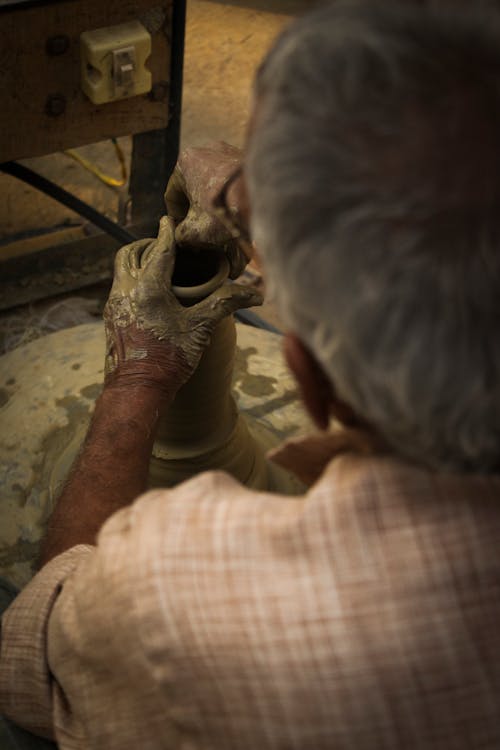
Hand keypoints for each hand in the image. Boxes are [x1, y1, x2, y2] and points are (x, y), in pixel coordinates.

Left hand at [103, 216, 262, 398]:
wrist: (137, 390)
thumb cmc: (168, 359)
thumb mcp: (201, 328)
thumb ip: (225, 304)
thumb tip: (256, 295)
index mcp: (148, 287)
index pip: (158, 249)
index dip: (166, 233)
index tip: (169, 221)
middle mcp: (126, 291)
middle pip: (130, 253)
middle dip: (147, 245)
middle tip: (164, 246)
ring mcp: (114, 305)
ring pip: (122, 270)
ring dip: (138, 263)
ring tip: (158, 267)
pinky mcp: (112, 318)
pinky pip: (120, 288)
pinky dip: (133, 281)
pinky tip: (150, 294)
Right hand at [164, 141, 249, 278]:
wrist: (265, 200)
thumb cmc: (223, 212)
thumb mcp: (194, 231)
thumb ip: (181, 234)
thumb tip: (182, 237)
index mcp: (186, 161)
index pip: (173, 195)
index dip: (175, 218)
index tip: (182, 233)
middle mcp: (207, 149)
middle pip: (194, 187)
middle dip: (196, 209)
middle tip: (202, 231)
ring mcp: (230, 151)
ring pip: (214, 183)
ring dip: (214, 202)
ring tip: (222, 224)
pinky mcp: (250, 160)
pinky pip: (233, 181)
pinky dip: (232, 195)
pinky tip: (238, 214)